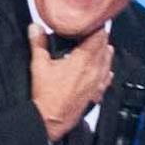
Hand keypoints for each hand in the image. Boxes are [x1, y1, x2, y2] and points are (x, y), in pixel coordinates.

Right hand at [28, 24, 111, 142]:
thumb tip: (35, 28)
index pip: (99, 35)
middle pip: (105, 46)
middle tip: (89, 34)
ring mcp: (97, 82)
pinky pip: (107, 77)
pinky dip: (104, 70)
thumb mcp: (39, 66)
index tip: (89, 24)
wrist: (50, 120)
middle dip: (98, 38)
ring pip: (108, 60)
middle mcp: (94, 70)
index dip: (95, 27)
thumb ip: (38, 44)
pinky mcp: (96, 93)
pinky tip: (98, 69)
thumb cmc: (47, 97)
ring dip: (103, 52)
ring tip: (94, 48)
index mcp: (83, 59)